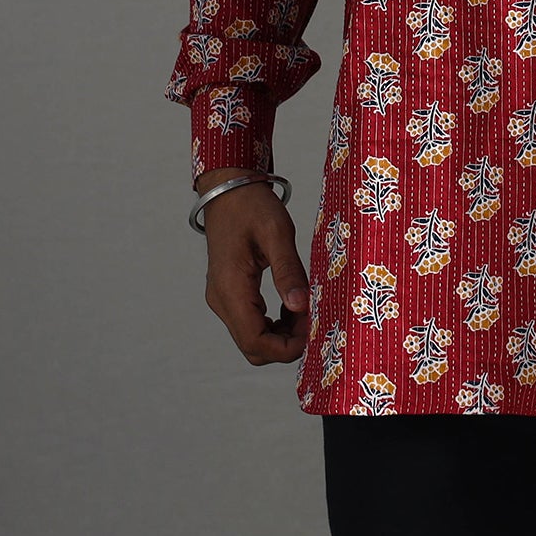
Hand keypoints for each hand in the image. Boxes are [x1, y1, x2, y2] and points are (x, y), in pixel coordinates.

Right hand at [196, 168, 309, 364]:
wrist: (228, 188)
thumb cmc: (252, 205)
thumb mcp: (276, 233)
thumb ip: (288, 271)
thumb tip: (301, 306)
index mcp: (231, 289)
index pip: (255, 341)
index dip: (286, 347)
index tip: (314, 331)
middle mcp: (222, 300)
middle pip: (253, 347)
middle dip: (286, 343)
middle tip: (313, 319)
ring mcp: (223, 298)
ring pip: (251, 337)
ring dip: (281, 334)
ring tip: (306, 309)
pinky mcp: (229, 293)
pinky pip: (250, 322)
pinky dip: (273, 323)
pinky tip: (292, 303)